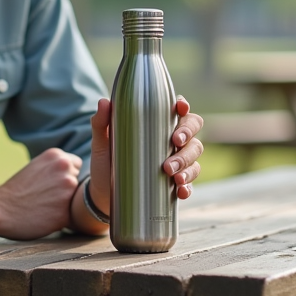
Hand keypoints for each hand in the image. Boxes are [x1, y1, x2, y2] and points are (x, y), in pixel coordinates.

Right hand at [0, 148, 81, 239]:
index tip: (51, 182)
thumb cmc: (16, 190)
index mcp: (57, 156)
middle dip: (66, 189)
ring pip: (74, 199)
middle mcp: (65, 170)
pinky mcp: (65, 213)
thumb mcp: (37, 166)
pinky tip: (44, 216)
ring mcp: (67, 191)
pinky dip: (60, 218)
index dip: (66, 175)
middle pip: (77, 182)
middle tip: (45, 196)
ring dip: (64, 204)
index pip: (77, 165)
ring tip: (43, 206)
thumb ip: (56, 167)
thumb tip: (75, 172)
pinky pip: (70, 216)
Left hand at [86, 95, 205, 212]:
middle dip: (188, 135)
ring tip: (171, 172)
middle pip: (192, 130)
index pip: (178, 109)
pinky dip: (188, 186)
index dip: (183, 106)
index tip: (180, 108)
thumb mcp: (101, 142)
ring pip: (194, 156)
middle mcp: (172, 140)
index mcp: (157, 124)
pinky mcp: (176, 183)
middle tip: (175, 143)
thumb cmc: (107, 160)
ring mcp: (177, 161)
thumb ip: (101, 122)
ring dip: (187, 162)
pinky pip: (190, 183)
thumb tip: (103, 102)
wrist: (104, 193)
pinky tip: (180, 191)